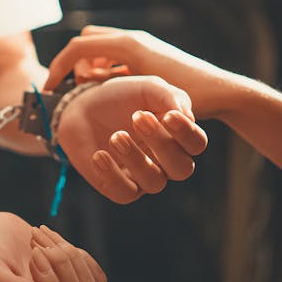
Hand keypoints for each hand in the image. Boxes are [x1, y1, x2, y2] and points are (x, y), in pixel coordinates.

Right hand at [47, 27, 228, 114]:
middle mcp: (133, 39)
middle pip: (87, 41)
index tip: (50, 88)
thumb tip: (80, 86)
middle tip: (73, 90)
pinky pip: (117, 57)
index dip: (59, 66)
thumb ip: (109, 86)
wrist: (222, 92)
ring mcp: (142, 45)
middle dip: (74, 63)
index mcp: (127, 44)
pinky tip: (114, 94)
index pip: (78, 47)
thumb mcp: (141, 93)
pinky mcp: (150, 55)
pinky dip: (107, 70)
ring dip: (91, 68)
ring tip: (91, 94)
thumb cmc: (185, 95)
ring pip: (102, 49)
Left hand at [54, 74, 207, 202]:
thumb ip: (169, 96)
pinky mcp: (119, 187)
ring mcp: (144, 177)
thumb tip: (186, 115)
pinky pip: (124, 193)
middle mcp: (166, 162)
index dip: (187, 133)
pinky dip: (112, 174)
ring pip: (154, 182)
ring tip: (116, 136)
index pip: (197, 143)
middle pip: (182, 168)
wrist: (84, 107)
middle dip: (162, 144)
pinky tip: (99, 155)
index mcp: (178, 137)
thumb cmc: (122, 97)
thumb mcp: (147, 88)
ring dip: (136, 158)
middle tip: (138, 117)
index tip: (168, 115)